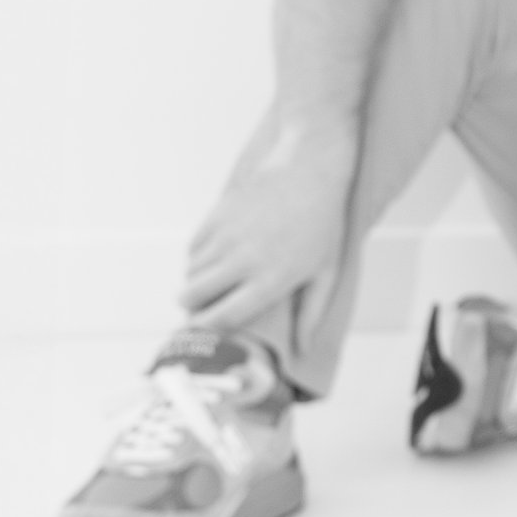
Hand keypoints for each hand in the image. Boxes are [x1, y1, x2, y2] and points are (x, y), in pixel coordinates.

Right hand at [179, 113, 360, 331]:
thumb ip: (311, 313)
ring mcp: (228, 236)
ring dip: (195, 282)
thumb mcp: (326, 271)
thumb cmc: (323, 222)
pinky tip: (214, 257)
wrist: (309, 167)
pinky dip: (197, 257)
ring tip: (212, 283)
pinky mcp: (218, 215)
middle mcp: (244, 260)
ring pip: (190, 272)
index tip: (202, 331)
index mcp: (271, 280)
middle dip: (191, 307)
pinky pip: (193, 247)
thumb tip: (302, 349)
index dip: (206, 329)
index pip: (223, 316)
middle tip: (199, 309)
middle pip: (193, 296)